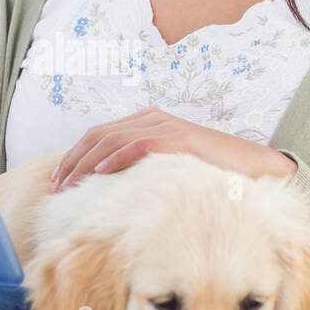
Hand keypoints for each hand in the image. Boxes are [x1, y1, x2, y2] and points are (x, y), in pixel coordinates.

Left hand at [50, 108, 297, 190]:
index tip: (58, 180)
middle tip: (57, 186)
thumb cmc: (207, 172)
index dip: (74, 156)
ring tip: (71, 183)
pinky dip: (118, 157)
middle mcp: (152, 118)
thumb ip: (139, 169)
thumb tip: (108, 190)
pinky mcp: (180, 138)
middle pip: (98, 135)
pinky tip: (102, 172)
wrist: (251, 167)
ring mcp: (166, 126)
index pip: (98, 135)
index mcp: (146, 122)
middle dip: (73, 160)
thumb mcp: (165, 168)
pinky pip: (141, 145)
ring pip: (113, 139)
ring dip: (88, 162)